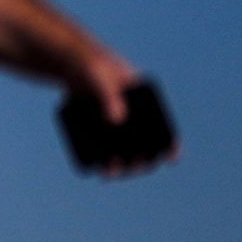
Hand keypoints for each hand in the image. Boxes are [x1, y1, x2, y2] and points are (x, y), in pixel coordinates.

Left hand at [75, 49, 173, 176]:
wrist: (69, 66)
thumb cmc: (91, 68)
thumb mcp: (99, 78)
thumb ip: (108, 95)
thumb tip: (116, 120)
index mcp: (145, 102)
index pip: (164, 127)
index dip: (171, 145)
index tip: (171, 159)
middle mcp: (134, 117)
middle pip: (143, 146)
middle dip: (140, 163)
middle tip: (132, 168)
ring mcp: (115, 124)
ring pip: (123, 151)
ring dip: (120, 167)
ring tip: (109, 175)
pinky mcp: (96, 128)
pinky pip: (103, 149)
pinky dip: (101, 161)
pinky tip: (96, 171)